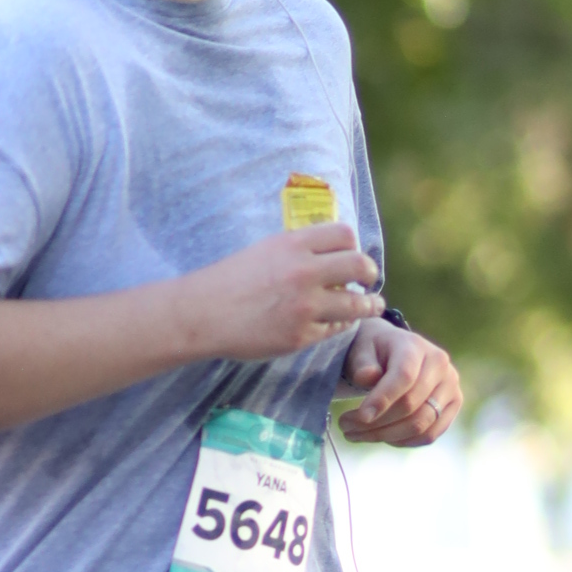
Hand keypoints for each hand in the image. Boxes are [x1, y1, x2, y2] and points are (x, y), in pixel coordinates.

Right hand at [176, 224, 385, 361]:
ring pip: (357, 304)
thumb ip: (298, 249)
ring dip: (368, 304)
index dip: (352, 245)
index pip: (345, 235)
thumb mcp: (264, 250)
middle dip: (369, 273)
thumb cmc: (229, 280)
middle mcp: (304, 272)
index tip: (351, 254)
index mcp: (293, 245)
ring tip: (370, 305)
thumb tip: (331, 251)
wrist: (202, 313)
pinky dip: (339, 324)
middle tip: (368, 279)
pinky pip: (336, 329)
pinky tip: (336, 322)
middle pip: (360, 265)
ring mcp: (304, 306)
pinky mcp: (300, 336)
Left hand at [336, 320, 461, 444]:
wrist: (393, 352)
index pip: (404, 376)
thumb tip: (368, 377)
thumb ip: (362, 363)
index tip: (360, 416)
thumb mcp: (360, 350)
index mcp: (416, 346)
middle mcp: (441, 366)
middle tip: (345, 427)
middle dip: (376, 422)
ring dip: (385, 436)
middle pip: (411, 405)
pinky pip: (429, 435)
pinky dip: (402, 441)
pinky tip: (379, 436)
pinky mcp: (452, 407)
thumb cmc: (373, 351)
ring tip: (356, 434)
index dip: (382, 399)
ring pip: (421, 424)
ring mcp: (450, 387)